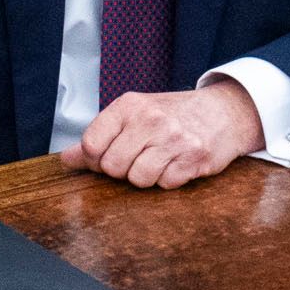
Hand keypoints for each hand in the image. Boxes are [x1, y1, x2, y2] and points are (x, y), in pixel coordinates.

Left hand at [62, 77, 261, 190]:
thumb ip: (99, 137)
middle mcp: (151, 119)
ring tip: (158, 160)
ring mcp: (174, 138)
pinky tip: (176, 163)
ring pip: (138, 179)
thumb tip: (67, 159)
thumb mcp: (133, 116)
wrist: (222, 112)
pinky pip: (165, 184)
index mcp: (129, 106)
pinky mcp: (194, 157)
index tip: (109, 154)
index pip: (92, 144)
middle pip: (113, 166)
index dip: (96, 158)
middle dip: (122, 170)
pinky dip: (169, 179)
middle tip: (139, 157)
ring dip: (146, 177)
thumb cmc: (172, 115)